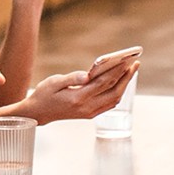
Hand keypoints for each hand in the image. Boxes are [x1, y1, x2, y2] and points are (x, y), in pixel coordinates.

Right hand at [18, 60, 137, 123]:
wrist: (38, 112)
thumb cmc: (44, 94)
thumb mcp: (54, 82)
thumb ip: (72, 78)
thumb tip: (88, 74)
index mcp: (78, 98)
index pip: (103, 82)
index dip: (117, 71)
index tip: (126, 60)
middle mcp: (87, 107)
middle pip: (113, 91)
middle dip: (126, 76)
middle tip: (135, 63)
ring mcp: (89, 112)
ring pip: (114, 98)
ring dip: (124, 84)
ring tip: (131, 71)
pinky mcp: (90, 114)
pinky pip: (109, 104)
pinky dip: (118, 92)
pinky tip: (121, 82)